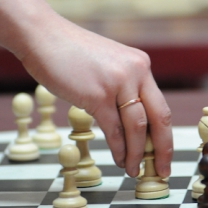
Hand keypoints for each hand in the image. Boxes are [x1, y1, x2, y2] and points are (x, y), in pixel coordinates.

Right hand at [0, 0, 172, 176]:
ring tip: (134, 170)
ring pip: (138, 127)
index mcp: (140, 65)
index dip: (165, 133)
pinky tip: (119, 160)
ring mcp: (118, 82)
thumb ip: (121, 87)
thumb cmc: (68, 53)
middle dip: (162, 148)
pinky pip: (114, 129)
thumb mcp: (106, 66)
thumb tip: (130, 122)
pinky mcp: (98, 94)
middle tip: (162, 171)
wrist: (42, 36)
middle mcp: (136, 72)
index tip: (165, 152)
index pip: (161, 105)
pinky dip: (119, 148)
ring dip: (137, 154)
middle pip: (159, 118)